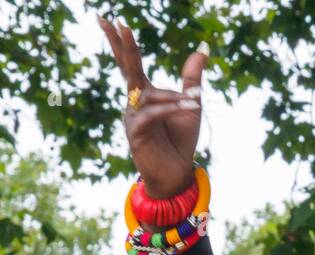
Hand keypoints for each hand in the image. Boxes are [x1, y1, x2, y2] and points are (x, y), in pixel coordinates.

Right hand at [98, 17, 207, 198]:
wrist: (177, 173)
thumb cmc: (180, 141)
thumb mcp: (191, 106)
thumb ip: (192, 79)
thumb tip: (202, 48)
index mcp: (145, 93)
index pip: (129, 63)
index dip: (121, 43)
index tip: (113, 20)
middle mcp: (134, 102)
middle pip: (127, 69)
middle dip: (124, 47)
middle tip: (119, 23)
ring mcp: (133, 118)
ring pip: (147, 95)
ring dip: (171, 97)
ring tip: (191, 104)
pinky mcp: (136, 134)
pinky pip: (151, 114)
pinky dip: (168, 110)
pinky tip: (185, 109)